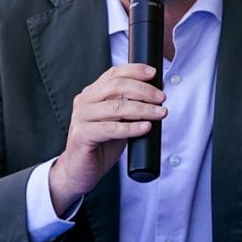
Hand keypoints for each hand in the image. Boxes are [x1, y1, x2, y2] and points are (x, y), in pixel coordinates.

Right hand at [47, 63, 165, 214]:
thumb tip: (156, 97)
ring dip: (142, 109)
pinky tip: (146, 127)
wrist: (79, 170)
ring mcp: (81, 117)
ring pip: (116, 107)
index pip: (114, 73)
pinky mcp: (82, 135)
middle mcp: (84, 101)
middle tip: (161, 98)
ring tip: (160, 113)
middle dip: (143, 90)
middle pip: (116, 86)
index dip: (134, 70)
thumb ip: (129, 108)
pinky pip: (111, 129)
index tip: (153, 73)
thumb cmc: (101, 145)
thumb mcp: (117, 121)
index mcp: (92, 93)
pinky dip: (131, 128)